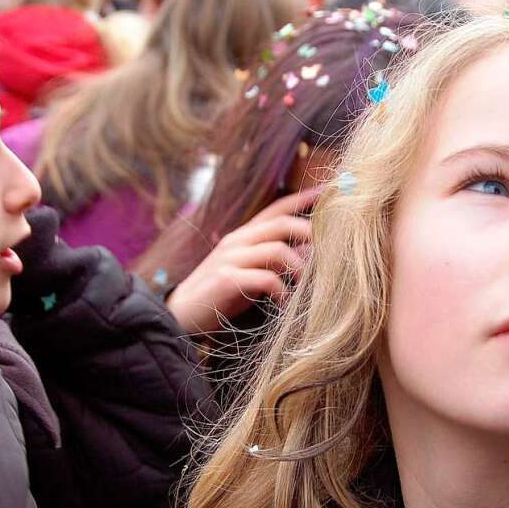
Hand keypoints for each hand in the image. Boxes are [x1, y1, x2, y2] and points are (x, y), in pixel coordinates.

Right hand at [167, 189, 315, 334]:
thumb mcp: (251, 274)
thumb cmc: (220, 295)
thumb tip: (311, 251)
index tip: (328, 191)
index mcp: (243, 236)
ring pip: (276, 249)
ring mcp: (229, 258)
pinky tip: (283, 303)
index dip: (302, 198)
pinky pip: (265, 278)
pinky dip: (281, 290)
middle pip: (281, 223)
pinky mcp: (226, 279)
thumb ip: (276, 261)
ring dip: (298, 268)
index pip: (276, 208)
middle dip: (309, 234)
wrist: (180, 316)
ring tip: (304, 287)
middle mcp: (236, 241)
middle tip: (327, 255)